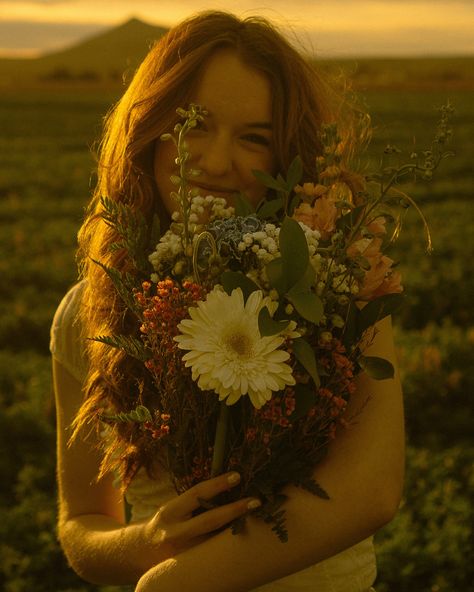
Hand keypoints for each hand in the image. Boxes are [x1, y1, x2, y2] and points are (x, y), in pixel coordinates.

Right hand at [140, 472, 259, 562]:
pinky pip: (213, 557)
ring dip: (236, 530)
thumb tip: (225, 488)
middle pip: (209, 521)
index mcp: (170, 512)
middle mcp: (175, 533)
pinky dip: (229, 548)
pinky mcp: (189, 569)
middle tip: (256, 501)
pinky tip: (246, 542)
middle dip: (234, 510)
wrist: (139, 554)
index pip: (196, 494)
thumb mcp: (172, 509)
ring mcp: (183, 554)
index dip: (218, 484)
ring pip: (214, 542)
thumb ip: (192, 502)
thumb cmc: (163, 525)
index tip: (237, 476)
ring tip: (258, 520)